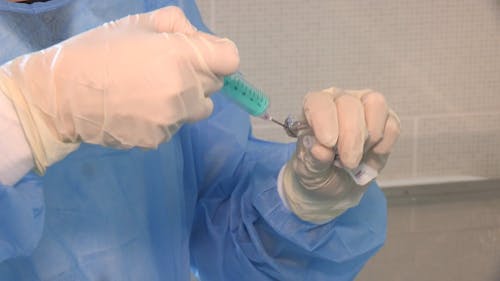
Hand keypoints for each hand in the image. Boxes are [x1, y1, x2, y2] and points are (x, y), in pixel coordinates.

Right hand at [0, 6, 238, 172]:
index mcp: (182, 56)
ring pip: (200, 108)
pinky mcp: (160, 139)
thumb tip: (199, 40)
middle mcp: (185, 90)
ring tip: (151, 92)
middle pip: (216, 84)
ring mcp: (173, 118)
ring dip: (187, 100)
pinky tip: (138, 109)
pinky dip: (166, 118)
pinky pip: (177, 125)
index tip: (202, 55)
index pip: (231, 59)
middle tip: (166, 70)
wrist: (62, 95)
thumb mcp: (138, 23)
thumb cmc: (99, 51)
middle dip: (199, 75)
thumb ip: (178, 25)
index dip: (218, 55)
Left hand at [280, 87, 399, 223]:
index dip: (324, 120)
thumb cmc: (318, 171)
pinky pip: (392, 125)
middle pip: (350, 104)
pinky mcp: (387, 118)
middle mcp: (339, 100)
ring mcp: (364, 105)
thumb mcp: (308, 171)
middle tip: (348, 163)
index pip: (319, 102)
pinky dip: (383, 146)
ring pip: (375, 104)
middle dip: (351, 137)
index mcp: (314, 108)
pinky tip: (370, 157)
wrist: (336, 185)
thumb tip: (319, 149)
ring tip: (358, 158)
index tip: (328, 143)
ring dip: (370, 137)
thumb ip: (312, 160)